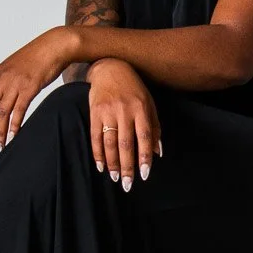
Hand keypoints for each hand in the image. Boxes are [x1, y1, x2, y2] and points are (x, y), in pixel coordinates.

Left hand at [0, 27, 77, 149]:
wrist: (55, 46)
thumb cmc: (38, 57)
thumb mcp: (16, 68)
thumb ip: (6, 82)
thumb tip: (2, 98)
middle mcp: (2, 79)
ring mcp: (16, 83)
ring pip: (1, 112)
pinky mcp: (30, 87)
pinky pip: (19, 110)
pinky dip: (14, 125)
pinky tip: (13, 136)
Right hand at [86, 58, 159, 190]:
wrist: (110, 68)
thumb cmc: (133, 89)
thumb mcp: (149, 103)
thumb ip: (154, 127)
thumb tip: (158, 152)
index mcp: (141, 109)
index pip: (144, 137)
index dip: (144, 157)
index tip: (144, 174)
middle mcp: (125, 111)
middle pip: (126, 144)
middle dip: (127, 166)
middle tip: (128, 184)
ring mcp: (108, 111)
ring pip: (110, 142)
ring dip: (112, 163)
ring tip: (115, 177)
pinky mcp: (94, 112)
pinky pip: (95, 137)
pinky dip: (97, 153)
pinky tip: (101, 165)